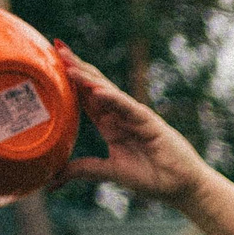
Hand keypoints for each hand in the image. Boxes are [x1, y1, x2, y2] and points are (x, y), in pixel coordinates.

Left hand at [58, 48, 210, 205]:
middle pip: (94, 86)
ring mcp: (135, 116)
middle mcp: (121, 116)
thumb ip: (82, 169)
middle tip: (56, 47)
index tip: (52, 61)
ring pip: (108, 91)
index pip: (86, 97)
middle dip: (76, 66)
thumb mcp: (109, 172)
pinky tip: (95, 90)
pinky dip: (112, 98)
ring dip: (88, 77)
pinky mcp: (150, 123)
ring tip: (68, 63)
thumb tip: (52, 179)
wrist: (181, 187)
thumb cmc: (152, 178)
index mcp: (111, 125)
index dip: (69, 80)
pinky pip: (127, 107)